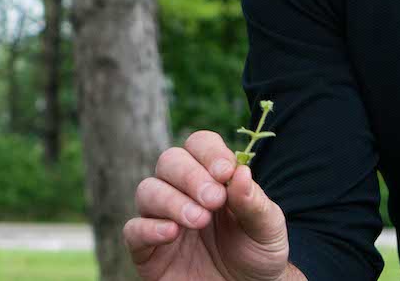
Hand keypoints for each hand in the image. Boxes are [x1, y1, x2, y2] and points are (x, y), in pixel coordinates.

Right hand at [124, 131, 290, 280]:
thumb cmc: (256, 255)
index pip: (199, 144)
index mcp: (211, 177)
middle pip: (170, 161)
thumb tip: (240, 171)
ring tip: (198, 220)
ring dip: (171, 200)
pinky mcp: (147, 250)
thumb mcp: (267, 229)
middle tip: (213, 199)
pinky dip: (148, 228)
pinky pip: (132, 230)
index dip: (209, 152)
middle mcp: (182, 191)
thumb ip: (255, 202)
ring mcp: (161, 219)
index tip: (225, 172)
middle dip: (190, 176)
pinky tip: (171, 233)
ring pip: (147, 190)